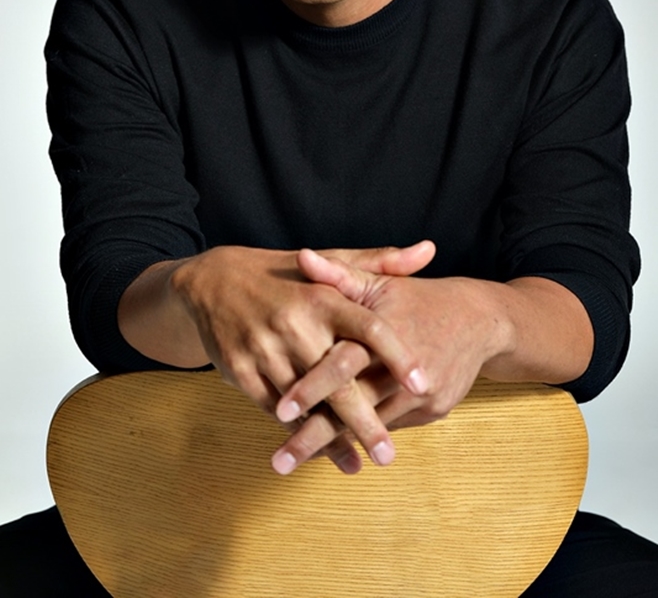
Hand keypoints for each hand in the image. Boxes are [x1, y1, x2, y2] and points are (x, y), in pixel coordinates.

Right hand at [167, 244, 431, 470]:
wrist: (211, 282)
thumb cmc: (283, 275)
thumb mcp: (328, 260)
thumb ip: (380, 262)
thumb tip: (429, 251)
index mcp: (321, 296)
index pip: (369, 327)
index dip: (398, 355)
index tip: (423, 382)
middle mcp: (294, 324)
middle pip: (337, 380)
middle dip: (364, 421)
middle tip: (388, 455)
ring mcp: (264, 350)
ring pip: (304, 404)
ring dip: (330, 438)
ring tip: (360, 464)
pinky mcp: (239, 371)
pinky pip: (274, 409)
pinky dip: (297, 432)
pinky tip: (318, 452)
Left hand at [273, 250, 514, 470]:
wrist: (479, 320)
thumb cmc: (417, 299)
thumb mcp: (380, 283)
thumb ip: (338, 275)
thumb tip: (301, 257)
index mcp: (385, 331)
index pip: (344, 362)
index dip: (312, 386)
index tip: (279, 408)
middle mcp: (404, 367)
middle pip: (353, 406)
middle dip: (314, 435)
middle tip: (278, 462)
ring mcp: (422, 393)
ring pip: (371, 425)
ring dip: (333, 445)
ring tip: (292, 463)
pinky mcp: (433, 411)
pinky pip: (390, 427)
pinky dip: (360, 440)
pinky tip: (330, 453)